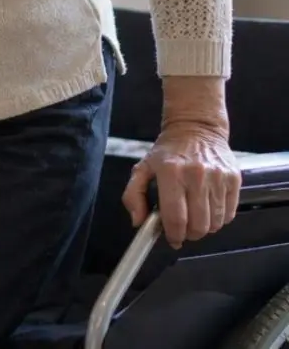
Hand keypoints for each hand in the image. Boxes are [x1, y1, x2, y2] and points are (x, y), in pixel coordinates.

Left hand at [122, 122, 241, 247]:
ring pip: (215, 223)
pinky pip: (229, 214)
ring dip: (204, 228)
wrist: (195, 128)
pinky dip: (218, 219)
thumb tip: (138, 221)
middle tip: (183, 229)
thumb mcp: (143, 167)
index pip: (175, 217)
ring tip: (195, 218)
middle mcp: (196, 175)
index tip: (171, 238)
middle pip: (198, 225)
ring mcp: (218, 177)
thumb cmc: (167, 151)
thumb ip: (134, 195)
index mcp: (171, 171)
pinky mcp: (234, 179)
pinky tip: (208, 209)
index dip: (173, 235)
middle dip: (189, 234)